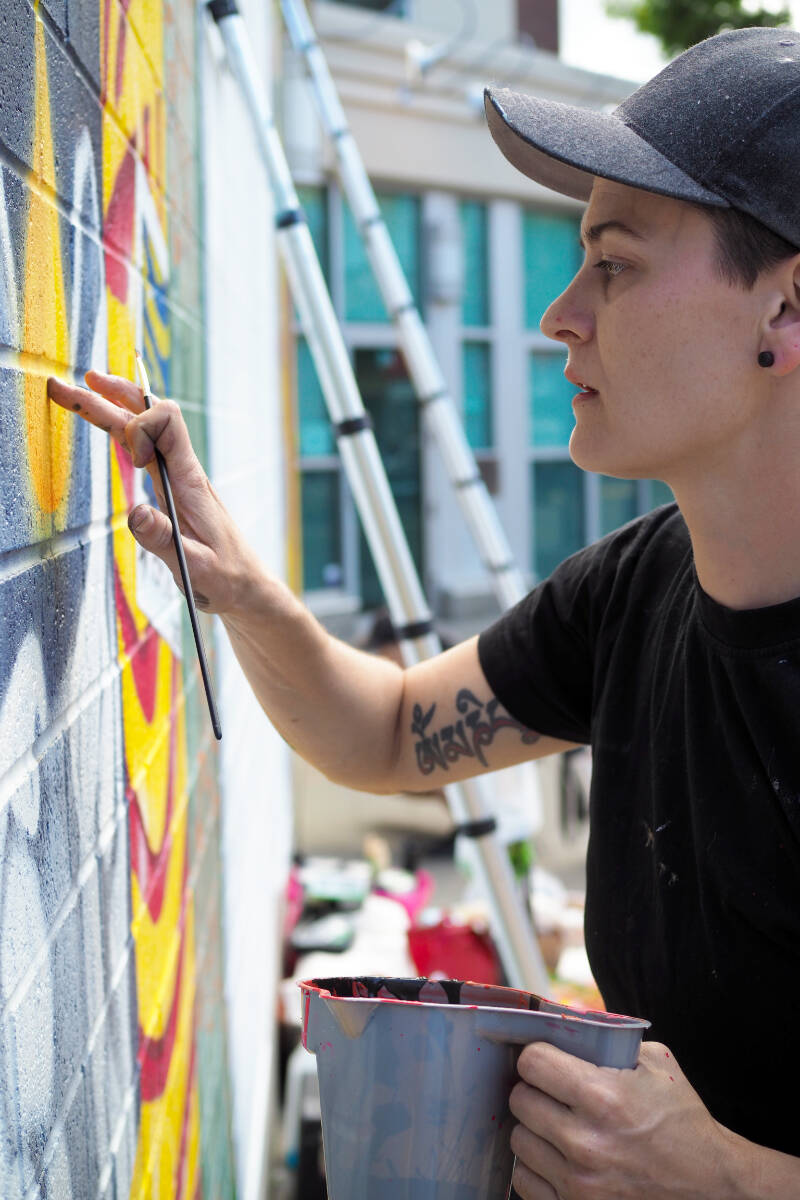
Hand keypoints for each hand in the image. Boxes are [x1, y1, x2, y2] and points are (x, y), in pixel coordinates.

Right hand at [47, 371, 260, 613]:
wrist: (246, 586)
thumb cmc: (225, 578)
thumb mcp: (195, 567)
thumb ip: (163, 540)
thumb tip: (135, 513)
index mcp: (190, 481)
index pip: (169, 422)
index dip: (142, 427)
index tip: (134, 462)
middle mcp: (183, 471)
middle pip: (149, 417)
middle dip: (110, 397)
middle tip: (70, 384)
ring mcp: (177, 477)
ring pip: (144, 430)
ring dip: (111, 407)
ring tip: (77, 392)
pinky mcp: (172, 489)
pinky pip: (146, 449)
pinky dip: (121, 431)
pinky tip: (106, 423)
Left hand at [509, 1040, 737, 1198]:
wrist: (711, 1188)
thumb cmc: (683, 1123)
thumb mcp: (658, 1065)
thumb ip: (612, 1041)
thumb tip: (569, 1029)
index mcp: (604, 1097)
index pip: (532, 1062)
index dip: (536, 1055)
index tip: (546, 1059)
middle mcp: (585, 1141)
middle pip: (520, 1100)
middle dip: (533, 1089)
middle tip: (550, 1091)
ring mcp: (578, 1182)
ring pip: (519, 1140)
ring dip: (534, 1129)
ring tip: (556, 1124)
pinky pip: (524, 1181)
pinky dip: (536, 1167)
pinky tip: (556, 1156)